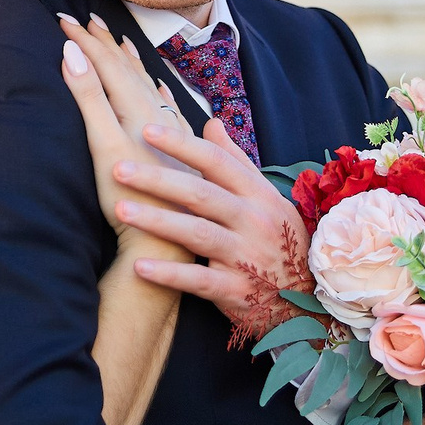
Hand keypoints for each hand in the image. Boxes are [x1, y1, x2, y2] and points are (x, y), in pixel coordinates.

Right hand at [58, 14, 188, 263]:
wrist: (163, 240)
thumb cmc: (129, 197)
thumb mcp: (103, 145)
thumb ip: (89, 98)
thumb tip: (71, 52)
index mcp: (136, 107)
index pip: (106, 63)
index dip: (83, 40)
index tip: (62, 18)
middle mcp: (155, 113)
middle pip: (127, 68)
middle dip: (104, 43)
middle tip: (86, 18)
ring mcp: (169, 132)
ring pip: (147, 83)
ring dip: (130, 61)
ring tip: (120, 39)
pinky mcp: (176, 151)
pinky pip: (166, 107)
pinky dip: (156, 89)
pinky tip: (159, 87)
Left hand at [106, 115, 310, 339]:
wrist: (306, 301)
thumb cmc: (278, 240)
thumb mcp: (267, 198)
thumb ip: (236, 162)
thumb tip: (211, 123)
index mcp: (258, 194)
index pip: (216, 161)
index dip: (180, 144)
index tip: (145, 129)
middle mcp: (253, 221)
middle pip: (200, 193)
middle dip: (157, 179)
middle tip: (119, 168)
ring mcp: (245, 256)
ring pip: (197, 233)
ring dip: (156, 221)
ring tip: (119, 210)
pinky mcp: (235, 290)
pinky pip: (198, 280)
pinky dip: (169, 274)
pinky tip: (139, 266)